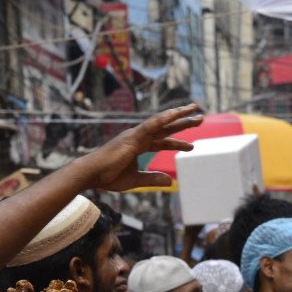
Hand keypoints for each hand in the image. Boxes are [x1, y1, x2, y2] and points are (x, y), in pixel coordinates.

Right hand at [81, 104, 203, 192]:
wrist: (92, 174)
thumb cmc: (108, 177)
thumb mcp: (135, 180)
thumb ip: (152, 179)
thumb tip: (170, 181)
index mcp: (139, 146)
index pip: (163, 141)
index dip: (177, 142)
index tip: (192, 144)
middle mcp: (139, 137)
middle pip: (166, 127)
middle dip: (183, 122)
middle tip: (200, 117)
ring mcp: (136, 135)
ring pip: (161, 122)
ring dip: (178, 115)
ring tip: (194, 110)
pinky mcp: (132, 137)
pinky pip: (150, 125)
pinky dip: (163, 119)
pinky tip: (175, 114)